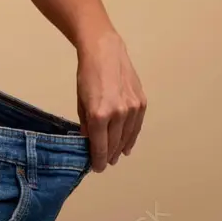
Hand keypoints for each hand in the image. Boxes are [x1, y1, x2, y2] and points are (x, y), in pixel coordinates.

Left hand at [75, 30, 146, 172]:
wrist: (105, 52)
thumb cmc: (87, 75)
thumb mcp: (80, 101)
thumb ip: (85, 123)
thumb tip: (88, 141)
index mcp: (98, 115)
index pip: (99, 146)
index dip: (98, 159)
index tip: (97, 167)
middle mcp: (117, 114)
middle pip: (114, 144)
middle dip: (109, 156)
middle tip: (105, 163)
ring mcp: (132, 109)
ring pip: (127, 137)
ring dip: (121, 149)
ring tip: (116, 156)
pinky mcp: (141, 102)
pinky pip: (137, 126)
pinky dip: (132, 137)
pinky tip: (127, 145)